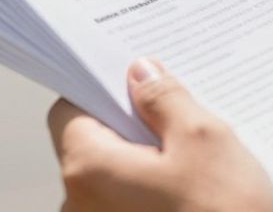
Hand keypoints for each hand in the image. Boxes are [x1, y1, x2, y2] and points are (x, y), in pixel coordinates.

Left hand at [48, 59, 272, 211]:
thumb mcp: (203, 138)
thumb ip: (164, 99)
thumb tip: (141, 74)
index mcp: (89, 171)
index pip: (69, 112)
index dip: (102, 92)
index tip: (137, 84)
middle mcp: (80, 206)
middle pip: (92, 144)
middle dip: (132, 126)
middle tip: (179, 117)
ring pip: (113, 176)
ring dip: (146, 161)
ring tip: (193, 158)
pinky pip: (127, 202)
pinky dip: (152, 189)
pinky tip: (191, 188)